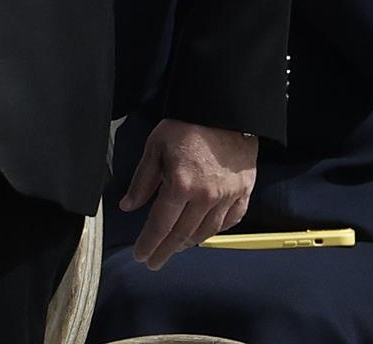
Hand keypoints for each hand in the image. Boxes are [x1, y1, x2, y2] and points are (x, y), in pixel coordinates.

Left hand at [119, 119, 257, 269]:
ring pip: (206, 231)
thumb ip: (142, 180)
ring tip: (175, 248)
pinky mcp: (244, 192)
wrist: (226, 110)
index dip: (149, 243)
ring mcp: (228, 197)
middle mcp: (205, 197)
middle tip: (154, 261)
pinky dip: (216, 230)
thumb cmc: (186, 125)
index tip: (141, 256)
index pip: (161, 224)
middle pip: (182, 234)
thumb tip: (128, 206)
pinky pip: (230, 221)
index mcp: (180, 185)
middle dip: (165, 251)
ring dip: (188, 244)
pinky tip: (205, 233)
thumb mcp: (155, 147)